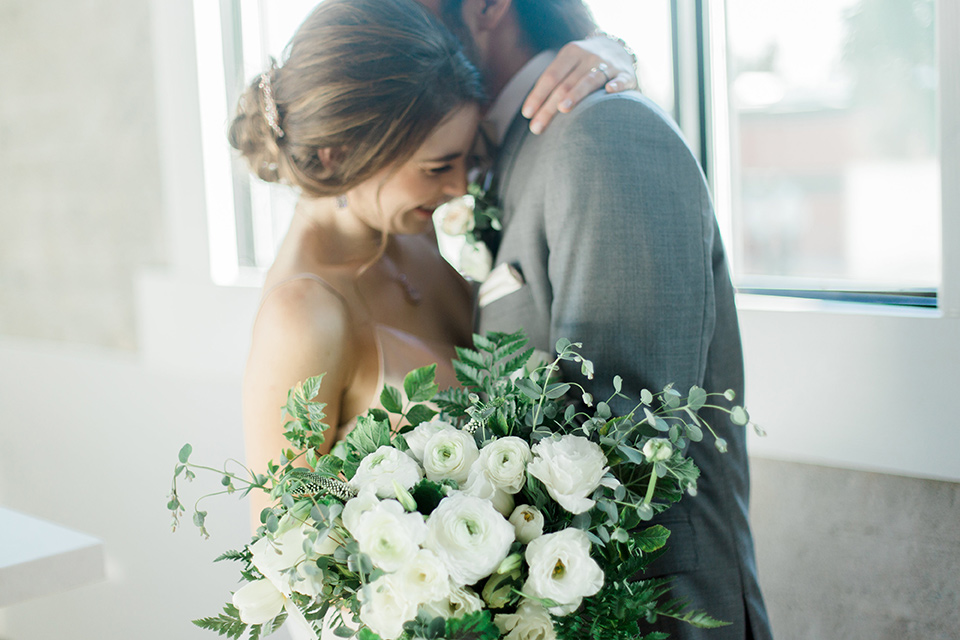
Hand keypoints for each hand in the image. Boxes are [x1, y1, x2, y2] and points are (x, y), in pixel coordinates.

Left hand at [521, 35, 638, 134]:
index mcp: (570, 53)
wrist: (617, 48)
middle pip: (565, 84)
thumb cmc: (583, 65)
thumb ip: (554, 83)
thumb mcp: (568, 65)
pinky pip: (621, 80)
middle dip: (549, 107)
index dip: (538, 95)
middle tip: (536, 128)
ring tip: (563, 109)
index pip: (550, 76)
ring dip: (576, 95)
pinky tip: (608, 91)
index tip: (527, 115)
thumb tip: (530, 113)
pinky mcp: (626, 74)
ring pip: (589, 81)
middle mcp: (588, 56)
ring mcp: (608, 64)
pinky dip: (616, 85)